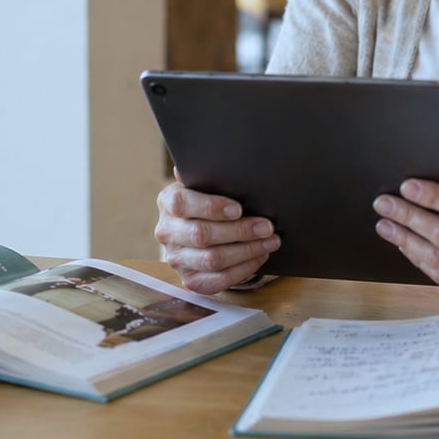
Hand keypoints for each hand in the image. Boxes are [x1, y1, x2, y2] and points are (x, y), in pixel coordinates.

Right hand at [154, 169, 280, 293]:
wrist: (189, 230)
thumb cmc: (201, 201)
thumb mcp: (199, 184)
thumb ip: (203, 175)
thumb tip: (212, 158)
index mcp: (167, 203)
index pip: (182, 203)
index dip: (211, 206)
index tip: (238, 208)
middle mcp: (167, 232)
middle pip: (202, 235)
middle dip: (239, 231)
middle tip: (267, 226)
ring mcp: (177, 259)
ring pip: (212, 260)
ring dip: (247, 251)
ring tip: (270, 241)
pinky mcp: (189, 280)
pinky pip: (218, 281)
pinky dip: (243, 270)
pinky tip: (260, 256)